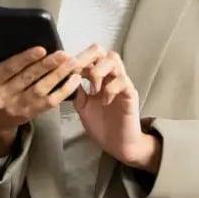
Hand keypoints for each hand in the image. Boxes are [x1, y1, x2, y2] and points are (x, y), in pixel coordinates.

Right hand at [0, 45, 80, 155]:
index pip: (9, 68)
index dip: (25, 59)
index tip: (42, 49)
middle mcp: (2, 96)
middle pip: (27, 78)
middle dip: (47, 65)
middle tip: (63, 54)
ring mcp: (17, 107)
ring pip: (40, 90)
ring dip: (57, 76)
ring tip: (71, 63)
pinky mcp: (31, 114)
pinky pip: (49, 102)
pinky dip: (63, 91)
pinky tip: (74, 80)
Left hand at [74, 48, 160, 171]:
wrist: (118, 145)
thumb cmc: (102, 126)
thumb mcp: (83, 108)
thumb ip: (78, 93)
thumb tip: (69, 78)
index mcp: (99, 79)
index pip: (90, 57)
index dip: (78, 59)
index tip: (67, 69)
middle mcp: (111, 77)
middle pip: (104, 52)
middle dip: (88, 57)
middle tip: (80, 72)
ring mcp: (122, 84)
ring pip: (114, 60)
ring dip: (99, 71)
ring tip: (93, 90)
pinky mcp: (131, 95)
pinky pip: (123, 81)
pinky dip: (110, 88)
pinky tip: (105, 101)